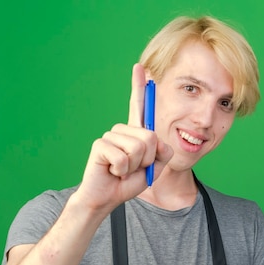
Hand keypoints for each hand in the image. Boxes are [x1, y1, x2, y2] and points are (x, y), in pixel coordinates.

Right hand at [75, 63, 172, 212]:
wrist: (107, 197)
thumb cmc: (129, 183)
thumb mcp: (155, 168)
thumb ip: (163, 153)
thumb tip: (156, 138)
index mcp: (136, 133)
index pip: (139, 106)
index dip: (140, 87)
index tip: (141, 67)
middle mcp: (123, 130)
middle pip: (150, 138)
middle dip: (148, 160)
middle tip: (134, 168)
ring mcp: (110, 136)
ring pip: (138, 148)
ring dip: (134, 167)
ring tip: (122, 170)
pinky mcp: (100, 145)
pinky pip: (123, 158)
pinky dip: (122, 171)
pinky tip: (113, 172)